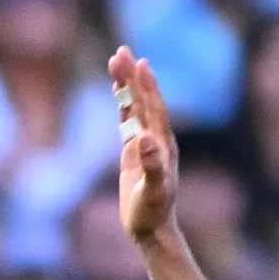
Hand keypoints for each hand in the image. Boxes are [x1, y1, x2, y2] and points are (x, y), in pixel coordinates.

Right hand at [111, 44, 177, 246]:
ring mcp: (145, 145)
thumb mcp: (151, 191)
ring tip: (117, 61)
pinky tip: (119, 91)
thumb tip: (144, 139)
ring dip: (127, 85)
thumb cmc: (151, 212)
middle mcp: (156, 140)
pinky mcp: (133, 152)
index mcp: (161, 145)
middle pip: (143, 101)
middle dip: (132, 76)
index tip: (138, 63)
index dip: (146, 86)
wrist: (152, 228)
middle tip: (121, 51)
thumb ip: (152, 166)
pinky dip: (123, 104)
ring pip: (135, 108)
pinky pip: (127, 122)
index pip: (153, 109)